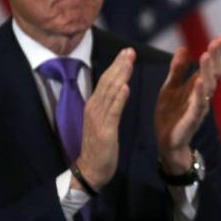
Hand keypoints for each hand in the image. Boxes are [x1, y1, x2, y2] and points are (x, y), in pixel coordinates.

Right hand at [72, 48, 134, 191]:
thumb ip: (109, 104)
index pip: (106, 80)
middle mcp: (94, 108)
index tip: (127, 52)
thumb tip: (118, 88)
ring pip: (110, 93)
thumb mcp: (103, 121)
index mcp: (95, 105)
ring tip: (129, 62)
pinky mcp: (105, 131)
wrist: (90, 170)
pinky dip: (119, 98)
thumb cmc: (99, 146)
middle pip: (107, 82)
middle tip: (130, 50)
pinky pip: (113, 112)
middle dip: (119, 65)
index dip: (116, 65)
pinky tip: (125, 87)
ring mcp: (98, 119)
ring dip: (120, 76)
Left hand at [155, 36, 220, 173]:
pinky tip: (199, 81)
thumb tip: (183, 48)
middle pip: (212, 74)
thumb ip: (177, 70)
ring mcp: (198, 108)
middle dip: (214, 58)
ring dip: (207, 71)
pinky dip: (199, 93)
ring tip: (206, 55)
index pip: (209, 68)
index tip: (219, 37)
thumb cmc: (171, 115)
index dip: (215, 53)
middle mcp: (202, 96)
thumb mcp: (170, 88)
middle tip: (215, 42)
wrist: (166, 143)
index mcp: (197, 88)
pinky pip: (198, 105)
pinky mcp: (191, 120)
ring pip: (207, 88)